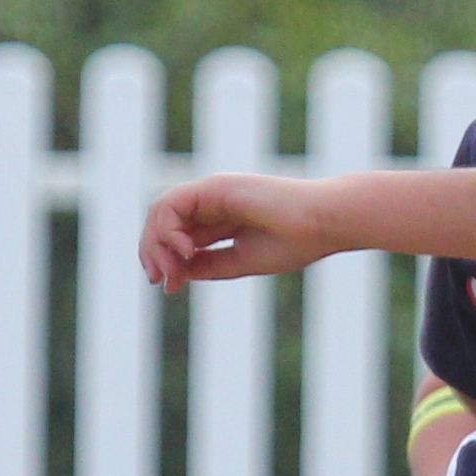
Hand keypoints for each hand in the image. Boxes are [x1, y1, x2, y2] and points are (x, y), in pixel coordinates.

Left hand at [140, 173, 328, 287]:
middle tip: (161, 281)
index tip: (170, 288)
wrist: (322, 224)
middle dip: (153, 254)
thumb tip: (175, 274)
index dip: (166, 263)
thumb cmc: (294, 243)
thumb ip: (207, 265)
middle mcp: (211, 203)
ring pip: (161, 212)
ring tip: (173, 269)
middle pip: (163, 224)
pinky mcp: (214, 187)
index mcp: (219, 220)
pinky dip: (168, 229)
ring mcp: (211, 192)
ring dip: (156, 243)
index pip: (177, 238)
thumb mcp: (240, 261)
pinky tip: (186, 250)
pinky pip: (171, 204)